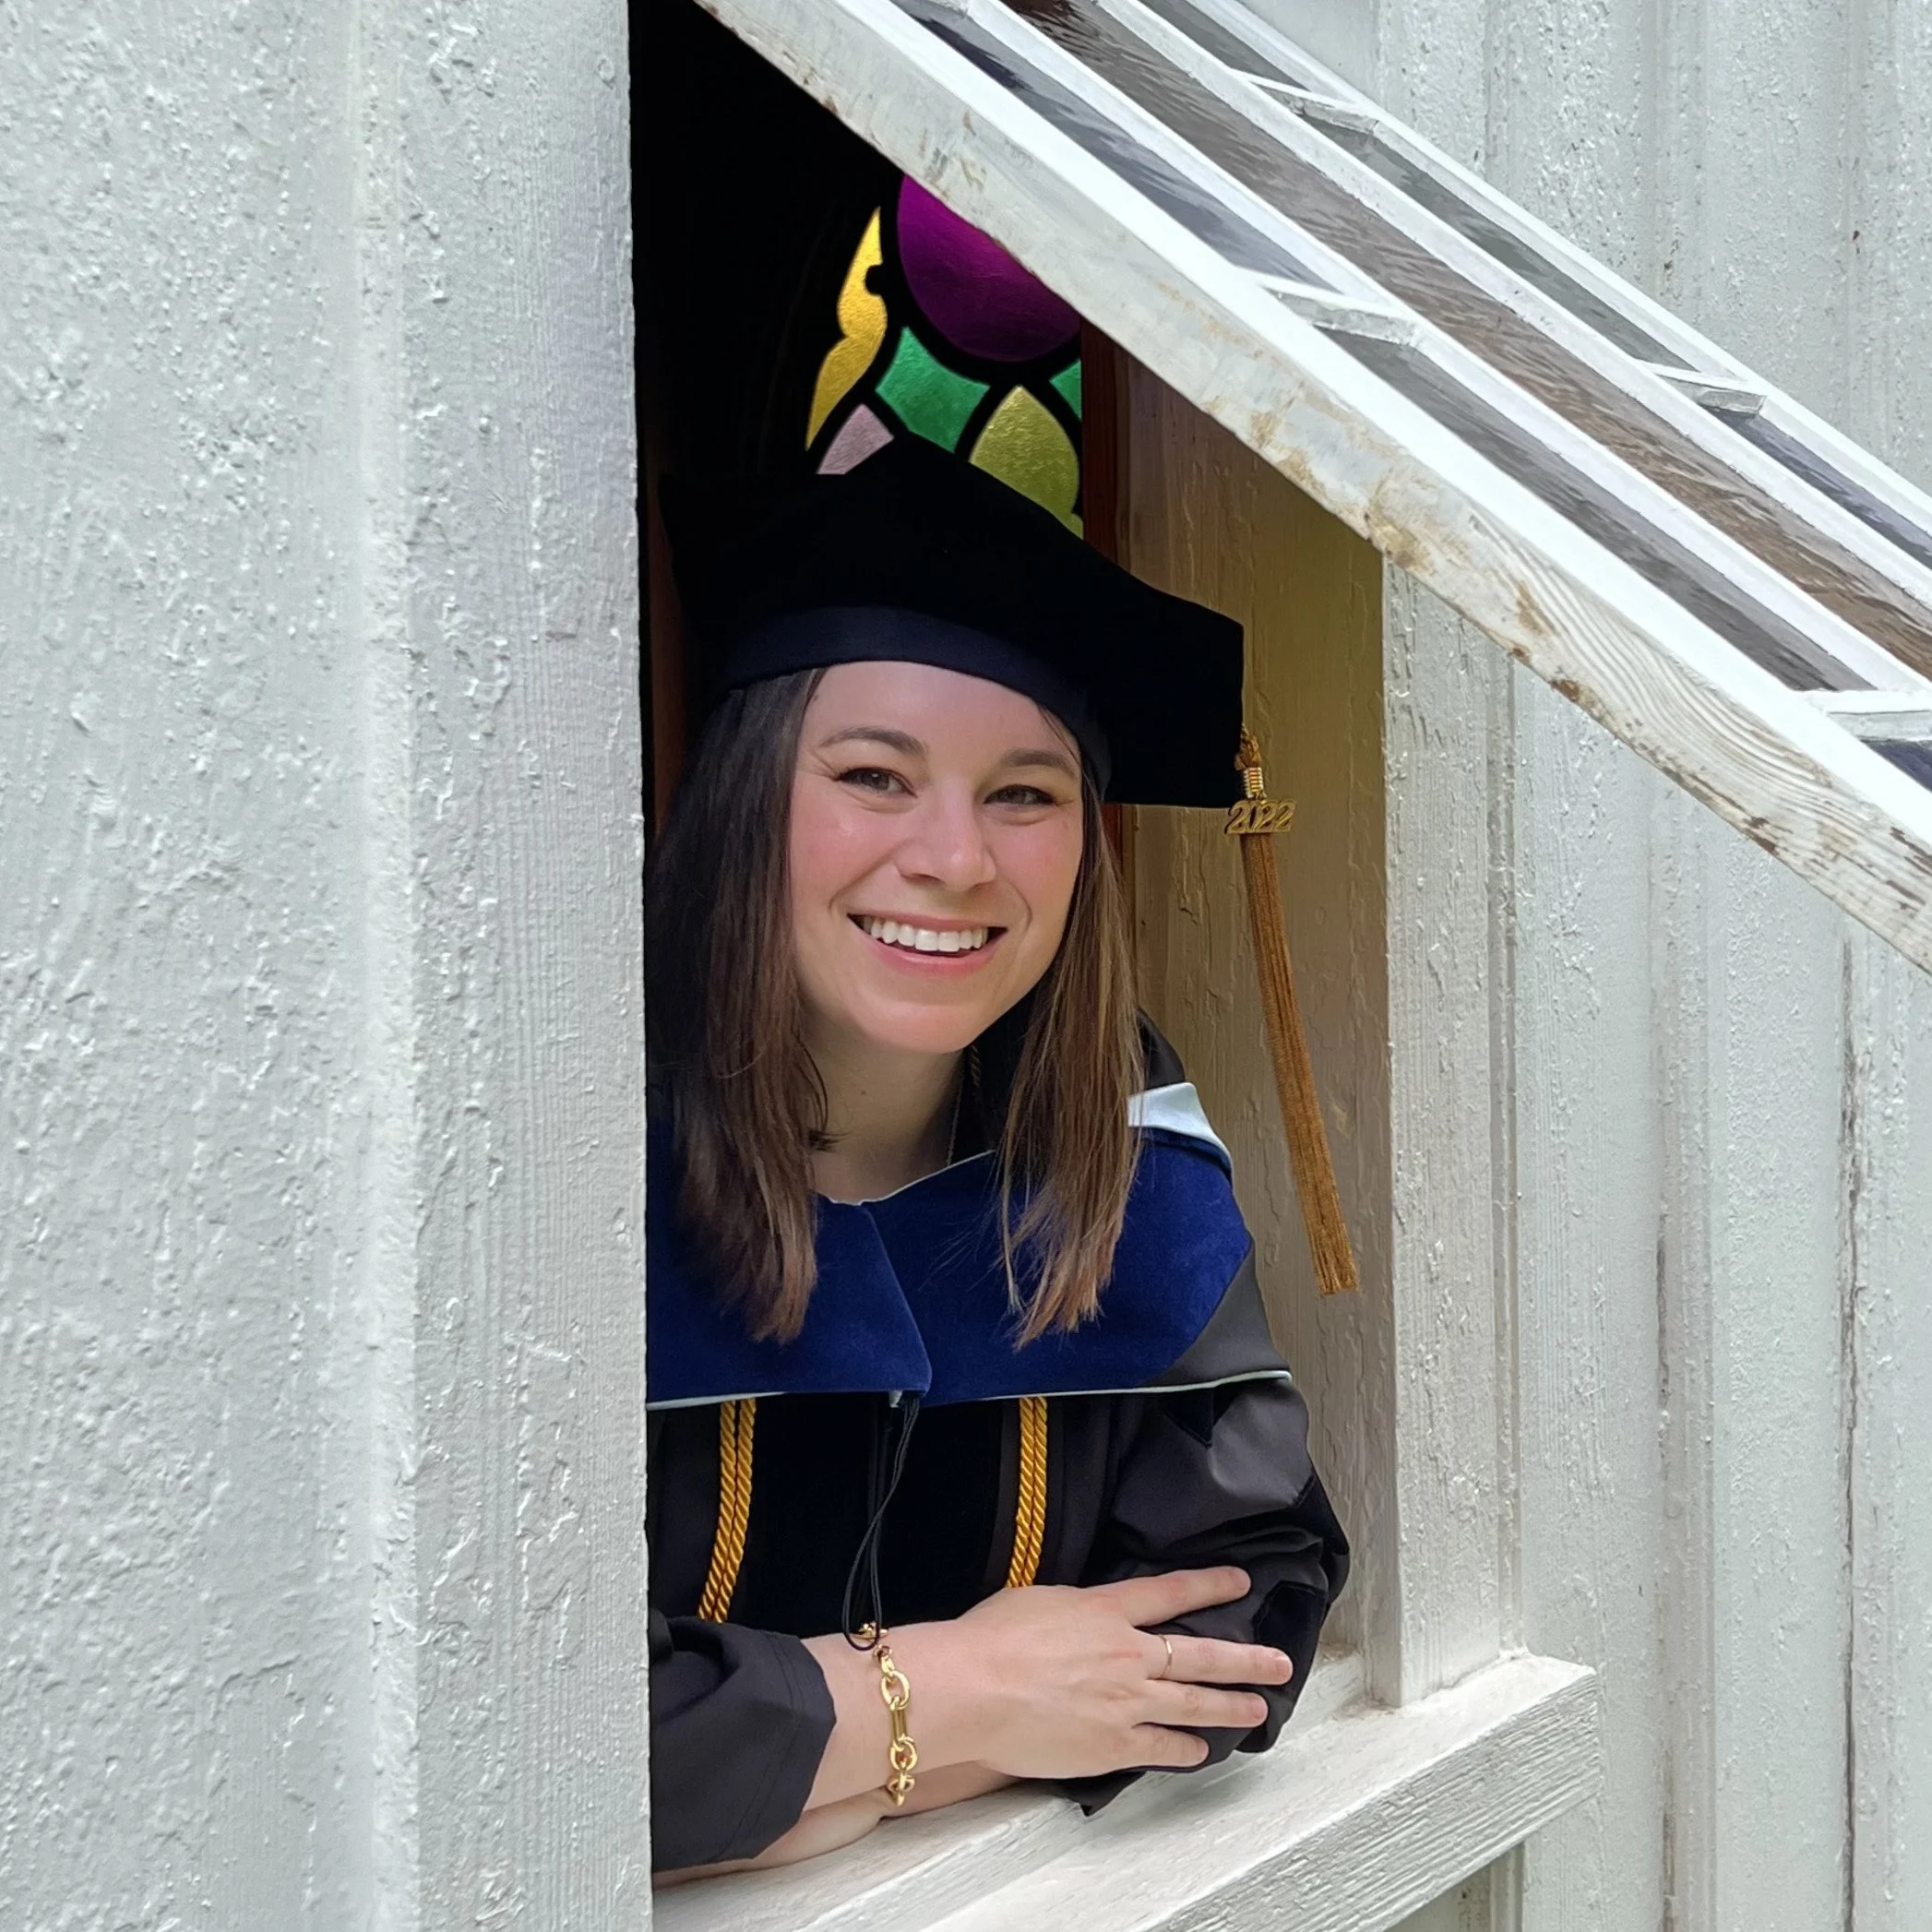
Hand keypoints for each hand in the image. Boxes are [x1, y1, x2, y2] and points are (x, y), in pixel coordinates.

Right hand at [899, 1565, 1291, 1781]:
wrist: (974, 1688)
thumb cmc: (989, 1639)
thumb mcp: (1037, 1601)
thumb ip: (1073, 1610)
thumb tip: (1080, 1615)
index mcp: (1105, 1611)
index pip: (1170, 1593)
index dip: (1210, 1585)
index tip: (1240, 1582)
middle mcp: (1128, 1654)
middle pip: (1200, 1653)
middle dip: (1246, 1657)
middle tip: (1280, 1662)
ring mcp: (1126, 1702)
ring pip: (1193, 1702)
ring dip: (1231, 1704)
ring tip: (1259, 1707)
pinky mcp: (1113, 1744)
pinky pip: (1162, 1748)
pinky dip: (1185, 1749)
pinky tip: (1201, 1751)